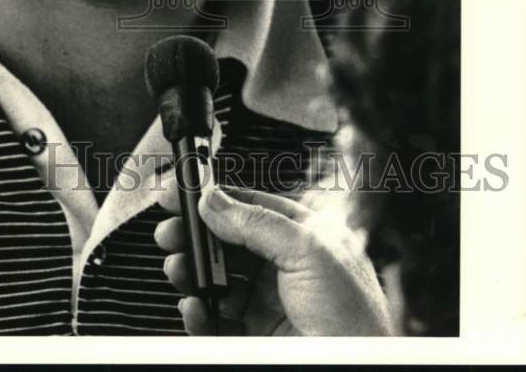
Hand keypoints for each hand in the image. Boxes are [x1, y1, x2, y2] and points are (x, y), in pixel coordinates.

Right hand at [154, 181, 393, 335]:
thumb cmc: (354, 318)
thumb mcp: (310, 252)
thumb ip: (258, 221)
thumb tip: (215, 200)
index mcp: (303, 234)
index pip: (250, 205)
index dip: (214, 197)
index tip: (182, 193)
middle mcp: (285, 264)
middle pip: (227, 240)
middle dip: (196, 235)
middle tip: (171, 232)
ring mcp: (269, 300)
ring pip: (217, 277)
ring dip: (192, 271)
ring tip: (179, 269)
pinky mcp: (256, 333)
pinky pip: (216, 316)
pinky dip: (198, 310)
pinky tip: (195, 306)